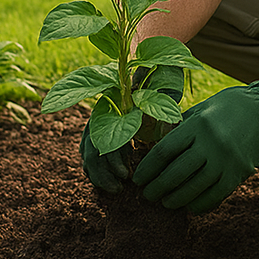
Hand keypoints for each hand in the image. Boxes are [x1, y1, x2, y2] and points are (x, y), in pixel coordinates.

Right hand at [78, 66, 183, 191]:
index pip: (102, 136)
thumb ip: (165, 110)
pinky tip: (107, 180)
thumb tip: (170, 127)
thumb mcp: (166, 95)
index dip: (112, 159)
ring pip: (87, 152)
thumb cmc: (162, 83)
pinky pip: (89, 151)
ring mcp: (97, 121)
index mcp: (113, 104)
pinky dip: (96, 168)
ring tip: (115, 188)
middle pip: (90, 148)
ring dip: (98, 173)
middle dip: (102, 173)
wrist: (156, 70)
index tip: (127, 175)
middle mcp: (100, 112)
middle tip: (118, 188)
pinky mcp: (99, 129)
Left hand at [132, 63, 258, 212]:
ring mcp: (227, 159)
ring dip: (175, 199)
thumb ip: (180, 126)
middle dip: (156, 188)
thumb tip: (155, 147)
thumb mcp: (203, 108)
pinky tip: (190, 206)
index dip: (147, 168)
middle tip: (146, 195)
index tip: (137, 178)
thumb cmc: (231, 105)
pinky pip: (215, 195)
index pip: (164, 151)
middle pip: (175, 173)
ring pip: (194, 188)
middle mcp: (211, 143)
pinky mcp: (240, 172)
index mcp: (198, 123)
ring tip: (165, 202)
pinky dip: (200, 204)